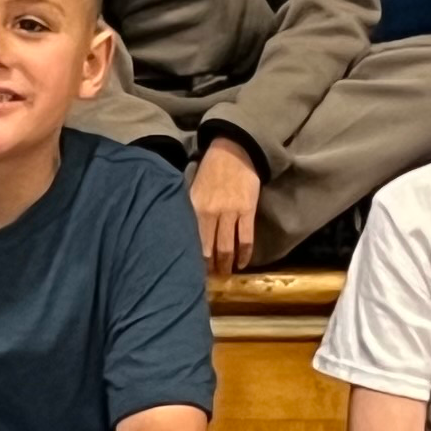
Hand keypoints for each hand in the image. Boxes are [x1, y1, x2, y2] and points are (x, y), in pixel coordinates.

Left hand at [188, 138, 263, 272]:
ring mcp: (231, 212)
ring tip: (225, 275)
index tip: (189, 271)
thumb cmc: (210, 170)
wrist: (233, 151)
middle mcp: (211, 212)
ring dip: (226, 264)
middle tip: (207, 280)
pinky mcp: (248, 211)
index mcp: (194, 207)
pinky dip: (245, 254)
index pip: (191, 240)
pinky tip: (242, 264)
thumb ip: (189, 210)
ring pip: (227, 247)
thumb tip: (182, 234)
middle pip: (208, 248)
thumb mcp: (192, 189)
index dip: (191, 259)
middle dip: (208, 267)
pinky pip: (246, 239)